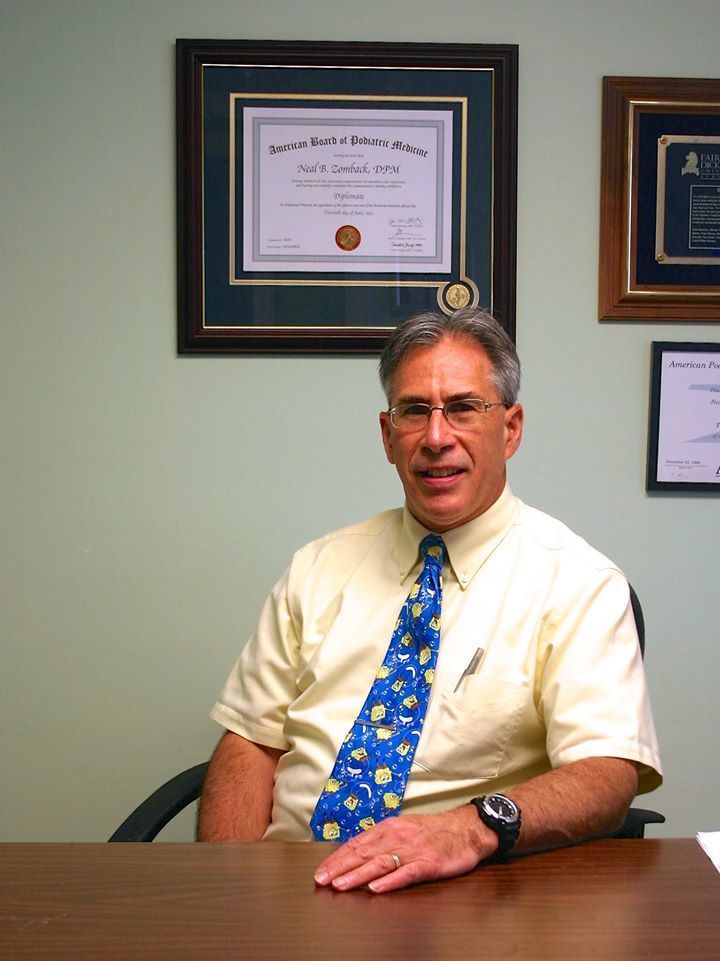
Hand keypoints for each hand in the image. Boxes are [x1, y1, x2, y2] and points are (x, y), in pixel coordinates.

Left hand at [313, 806, 497, 892]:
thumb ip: (381, 840)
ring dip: (359, 875)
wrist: (467, 828)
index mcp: (389, 828)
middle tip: (322, 881)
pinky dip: (391, 880)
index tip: (321, 871)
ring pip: (381, 863)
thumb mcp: (404, 829)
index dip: (337, 858)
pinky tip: (378, 888)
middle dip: (340, 868)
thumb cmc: (433, 831)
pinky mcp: (429, 863)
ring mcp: (414, 850)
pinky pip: (408, 872)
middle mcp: (398, 837)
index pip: (357, 843)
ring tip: (341, 886)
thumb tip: (355, 852)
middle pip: (364, 853)